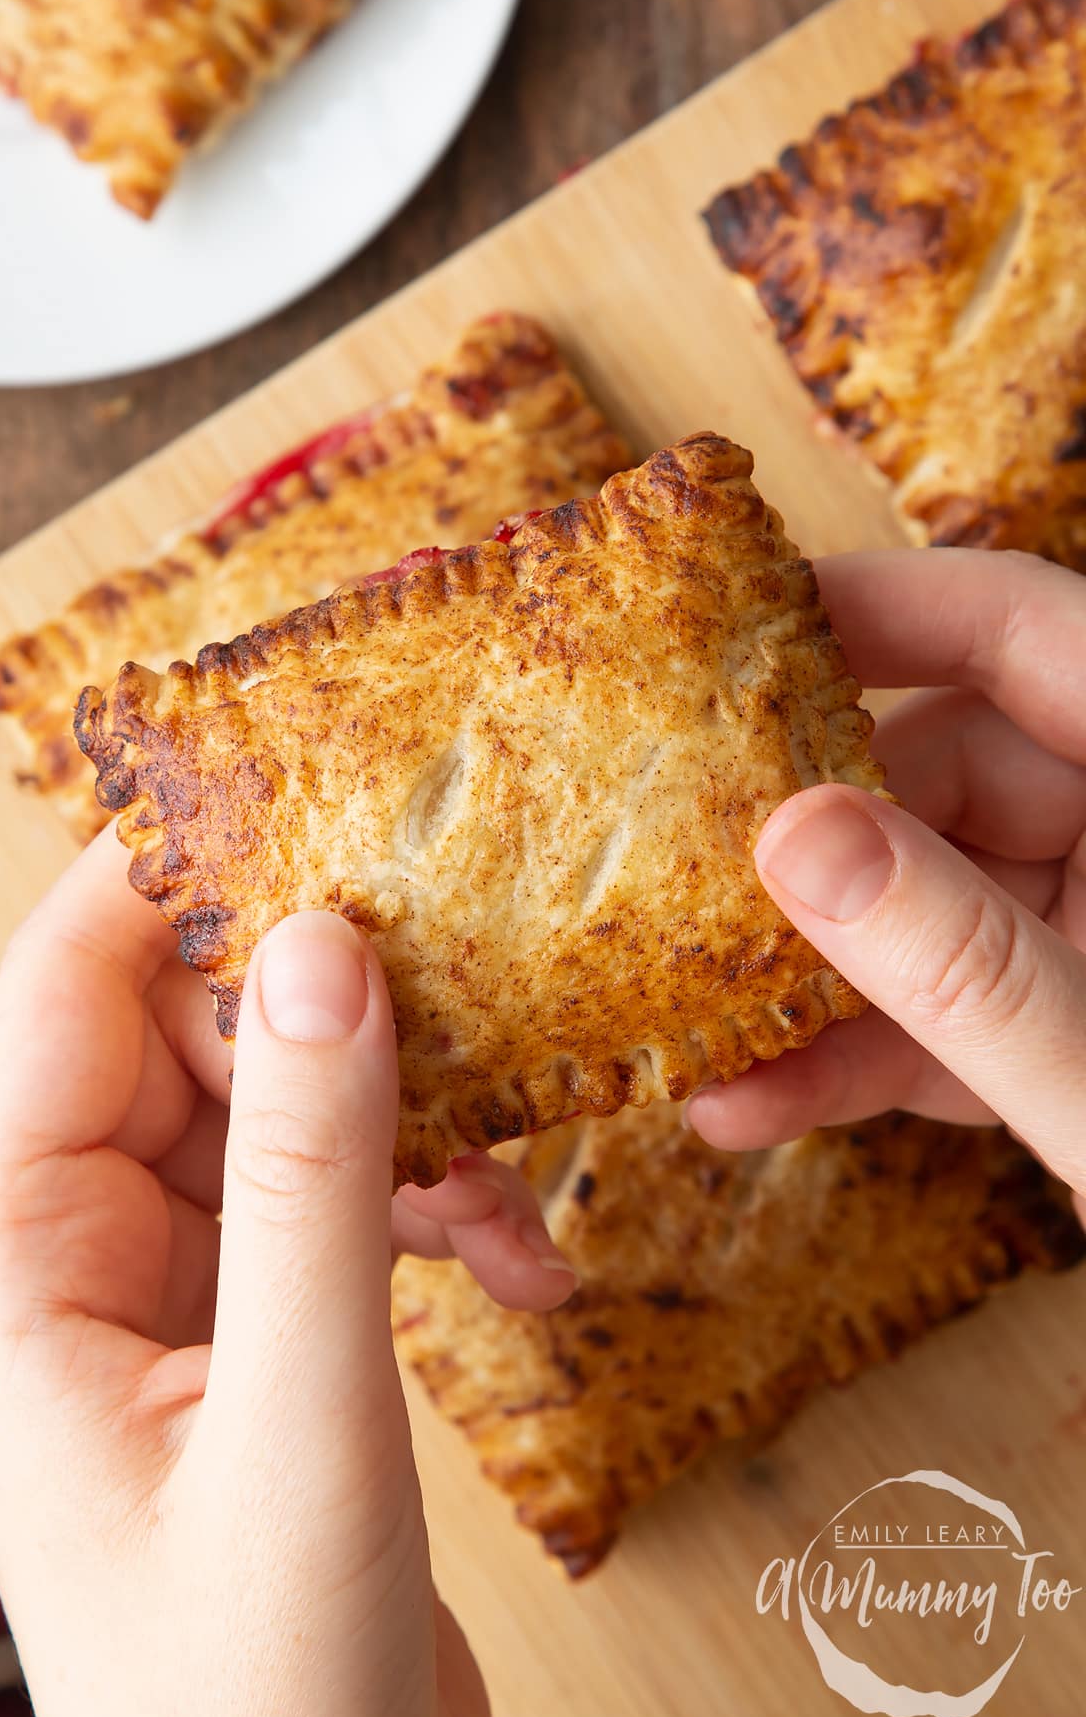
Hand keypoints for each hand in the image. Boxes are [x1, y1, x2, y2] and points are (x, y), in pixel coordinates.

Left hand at [0, 832, 575, 1716]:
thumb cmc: (259, 1689)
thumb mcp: (300, 1412)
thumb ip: (311, 1173)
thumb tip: (319, 945)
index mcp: (11, 1262)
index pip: (63, 996)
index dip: (165, 880)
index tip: (297, 786)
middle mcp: (68, 1255)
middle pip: (189, 1038)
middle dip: (330, 1019)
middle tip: (472, 1004)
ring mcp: (161, 1291)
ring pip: (278, 1114)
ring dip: (403, 1130)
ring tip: (516, 1190)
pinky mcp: (248, 1328)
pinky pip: (329, 1202)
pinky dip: (426, 1212)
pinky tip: (523, 1272)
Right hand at [689, 549, 1085, 1211]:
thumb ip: (966, 967)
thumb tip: (793, 836)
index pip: (1018, 629)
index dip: (872, 611)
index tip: (724, 637)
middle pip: (936, 782)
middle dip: (805, 862)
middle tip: (671, 907)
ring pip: (921, 905)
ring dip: (813, 987)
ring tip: (697, 1053)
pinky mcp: (1070, 1017)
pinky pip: (946, 1002)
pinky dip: (862, 1055)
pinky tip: (757, 1105)